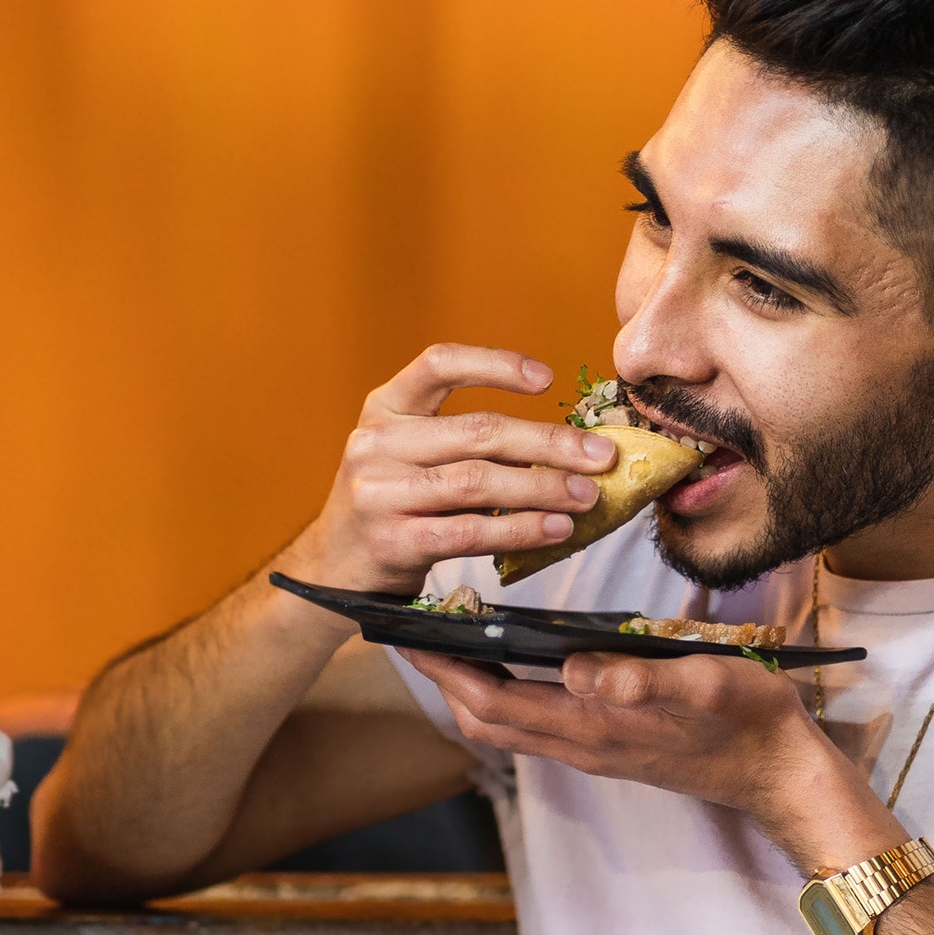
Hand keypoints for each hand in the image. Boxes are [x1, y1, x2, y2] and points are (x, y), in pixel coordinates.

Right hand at [278, 345, 621, 594]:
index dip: (494, 364)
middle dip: (549, 441)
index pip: (438, 364)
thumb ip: (465, 442)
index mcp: (383, 409)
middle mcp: (375, 443)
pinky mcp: (392, 541)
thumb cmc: (390, 506)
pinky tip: (555, 529)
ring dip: (543, 487)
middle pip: (477, 431)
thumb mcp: (409, 457)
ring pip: (478, 481)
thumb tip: (563, 444)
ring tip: (587, 496)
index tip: (547, 378)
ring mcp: (378, 493)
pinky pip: (470, 531)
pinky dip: (520, 528)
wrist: (332, 570)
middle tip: (601, 455)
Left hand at [403, 646, 904, 871]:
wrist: (784, 776)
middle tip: (413, 631)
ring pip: (505, 725)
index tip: (410, 637)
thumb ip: (645, 678)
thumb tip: (577, 668)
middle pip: (484, 719)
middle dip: (442, 679)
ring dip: (468, 688)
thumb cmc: (752, 722)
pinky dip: (503, 695)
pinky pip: (533, 724)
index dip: (446, 672)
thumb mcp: (711, 685)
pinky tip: (506, 663)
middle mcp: (580, 745)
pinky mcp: (605, 746)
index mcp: (594, 727)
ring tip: (447, 641)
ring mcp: (590, 749)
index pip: (494, 703)